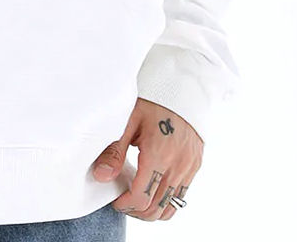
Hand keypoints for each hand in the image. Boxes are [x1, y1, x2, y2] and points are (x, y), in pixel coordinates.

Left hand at [91, 97, 202, 221]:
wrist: (182, 84)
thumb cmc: (152, 98)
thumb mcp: (128, 119)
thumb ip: (115, 151)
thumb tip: (101, 176)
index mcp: (159, 154)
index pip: (142, 197)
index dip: (124, 204)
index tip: (114, 198)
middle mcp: (178, 165)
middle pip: (156, 208)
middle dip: (136, 211)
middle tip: (122, 200)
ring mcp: (190, 167)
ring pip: (171, 207)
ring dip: (152, 210)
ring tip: (136, 198)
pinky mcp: (195, 165)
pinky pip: (181, 195)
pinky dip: (166, 200)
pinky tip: (152, 189)